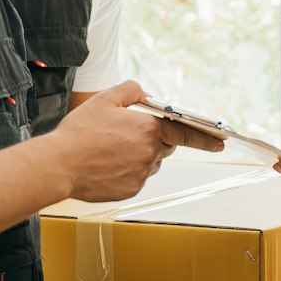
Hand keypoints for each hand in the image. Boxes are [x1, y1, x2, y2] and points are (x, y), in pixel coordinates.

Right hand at [38, 81, 222, 201]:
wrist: (59, 165)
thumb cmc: (80, 132)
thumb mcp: (105, 99)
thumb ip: (131, 91)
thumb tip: (146, 94)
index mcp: (148, 130)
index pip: (186, 131)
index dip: (206, 137)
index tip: (222, 141)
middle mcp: (150, 154)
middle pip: (165, 145)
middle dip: (155, 139)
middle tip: (130, 134)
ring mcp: (141, 175)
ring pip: (150, 162)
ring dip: (140, 155)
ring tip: (110, 150)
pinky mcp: (130, 190)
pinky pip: (137, 177)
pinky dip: (127, 171)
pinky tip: (106, 164)